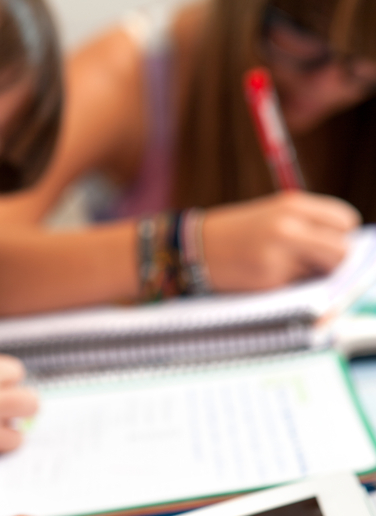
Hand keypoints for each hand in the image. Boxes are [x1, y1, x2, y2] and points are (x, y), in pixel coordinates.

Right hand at [203, 191, 359, 290]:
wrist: (194, 248)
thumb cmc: (236, 233)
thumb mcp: (273, 214)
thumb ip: (307, 224)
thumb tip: (342, 248)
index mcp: (293, 205)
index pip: (344, 221)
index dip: (340, 235)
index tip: (328, 242)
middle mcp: (289, 228)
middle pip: (341, 251)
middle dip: (334, 261)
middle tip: (317, 263)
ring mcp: (280, 256)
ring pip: (321, 273)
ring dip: (313, 276)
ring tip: (288, 269)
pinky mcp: (269, 281)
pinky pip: (298, 287)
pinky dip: (291, 286)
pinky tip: (270, 277)